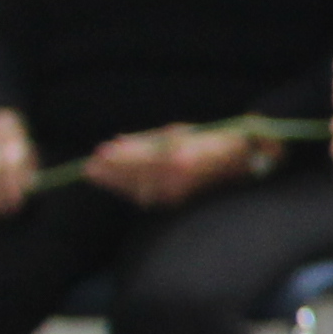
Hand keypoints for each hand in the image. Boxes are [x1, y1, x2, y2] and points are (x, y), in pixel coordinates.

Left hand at [85, 124, 255, 208]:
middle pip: (134, 176)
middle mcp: (177, 178)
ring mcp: (178, 193)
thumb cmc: (213, 140)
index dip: (118, 156)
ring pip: (137, 189)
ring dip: (115, 182)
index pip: (139, 159)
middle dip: (110, 172)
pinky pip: (147, 196)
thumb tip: (116, 141)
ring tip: (96, 174)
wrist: (244, 163)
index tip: (99, 152)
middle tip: (88, 167)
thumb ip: (148, 139)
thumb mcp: (181, 132)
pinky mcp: (178, 201)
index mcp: (178, 157)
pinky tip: (118, 184)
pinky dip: (130, 190)